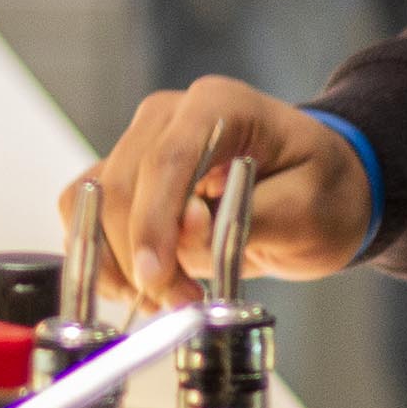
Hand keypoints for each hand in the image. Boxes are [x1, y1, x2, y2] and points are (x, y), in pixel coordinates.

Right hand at [78, 78, 369, 309]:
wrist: (319, 186)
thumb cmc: (320, 190)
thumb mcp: (307, 212)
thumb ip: (246, 218)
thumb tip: (186, 226)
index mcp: (219, 106)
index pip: (166, 159)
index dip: (152, 222)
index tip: (155, 276)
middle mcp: (169, 115)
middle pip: (121, 185)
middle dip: (141, 257)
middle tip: (183, 302)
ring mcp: (140, 141)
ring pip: (92, 203)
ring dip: (117, 262)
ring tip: (168, 297)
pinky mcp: (125, 173)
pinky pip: (85, 214)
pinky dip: (104, 256)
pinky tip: (143, 284)